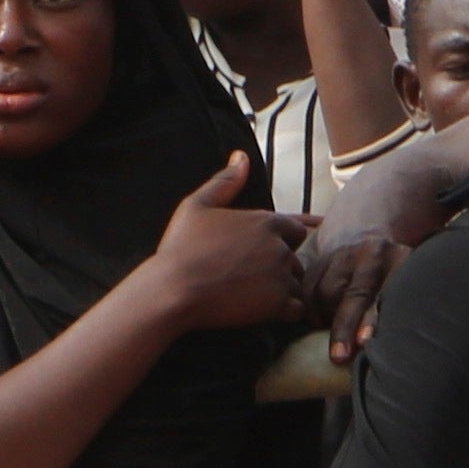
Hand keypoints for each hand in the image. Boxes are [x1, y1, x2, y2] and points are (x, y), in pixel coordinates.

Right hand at [145, 153, 307, 331]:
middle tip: (250, 279)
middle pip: (296, 258)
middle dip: (280, 268)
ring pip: (297, 283)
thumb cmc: (181, 248)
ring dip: (282, 290)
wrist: (172, 290)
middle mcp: (280, 246)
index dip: (281, 242)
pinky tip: (262, 311)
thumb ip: (224, 181)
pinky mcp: (278, 303)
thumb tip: (241, 156)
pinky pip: (296, 308)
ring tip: (252, 296)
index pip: (296, 230)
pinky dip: (284, 311)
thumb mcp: (197, 206)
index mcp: (266, 221)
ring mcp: (281, 275)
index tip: (259, 255)